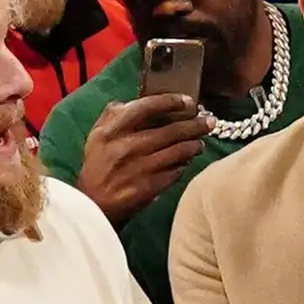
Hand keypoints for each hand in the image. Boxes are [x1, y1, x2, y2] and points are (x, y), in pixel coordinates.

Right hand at [74, 93, 212, 221]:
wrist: (93, 203)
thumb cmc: (98, 164)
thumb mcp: (98, 135)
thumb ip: (115, 114)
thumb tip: (141, 100)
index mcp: (112, 130)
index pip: (147, 107)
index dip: (171, 101)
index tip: (189, 101)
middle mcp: (127, 146)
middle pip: (170, 131)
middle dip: (194, 125)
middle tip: (209, 122)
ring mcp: (140, 168)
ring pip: (177, 152)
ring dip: (193, 145)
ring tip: (200, 143)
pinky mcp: (149, 187)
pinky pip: (175, 172)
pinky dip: (184, 165)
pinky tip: (187, 161)